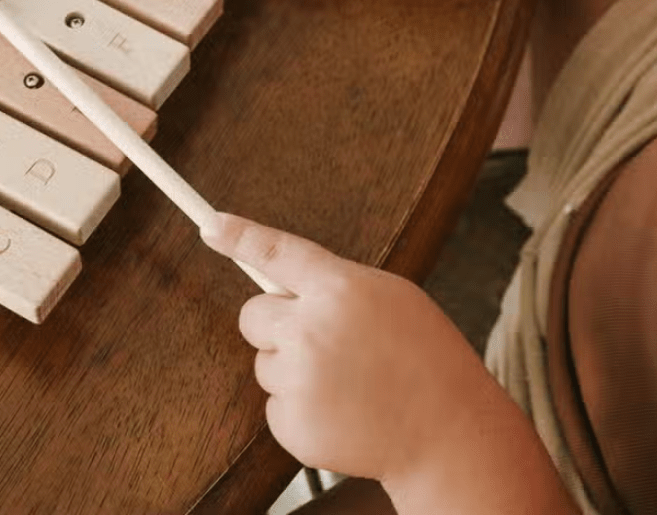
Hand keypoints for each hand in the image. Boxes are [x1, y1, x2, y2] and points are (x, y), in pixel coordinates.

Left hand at [201, 212, 501, 481]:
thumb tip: (290, 286)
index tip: (210, 226)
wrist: (446, 431)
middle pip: (252, 314)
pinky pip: (274, 405)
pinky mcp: (292, 424)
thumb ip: (336, 285)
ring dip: (293, 369)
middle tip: (319, 341)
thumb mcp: (389, 296)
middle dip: (274, 324)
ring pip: (265, 362)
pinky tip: (340, 409)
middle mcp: (312, 329)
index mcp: (341, 288)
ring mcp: (299, 380)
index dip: (239, 236)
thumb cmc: (424, 356)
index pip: (277, 252)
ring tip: (346, 381)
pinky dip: (300, 409)